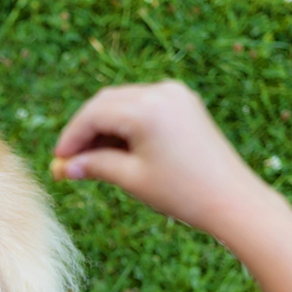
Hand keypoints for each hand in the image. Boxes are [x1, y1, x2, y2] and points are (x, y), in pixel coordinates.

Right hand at [53, 80, 274, 235]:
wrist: (233, 200)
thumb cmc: (183, 193)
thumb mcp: (132, 179)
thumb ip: (94, 166)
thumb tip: (63, 168)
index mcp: (147, 109)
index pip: (93, 115)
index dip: (71, 138)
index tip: (58, 160)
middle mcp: (161, 92)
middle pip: (105, 103)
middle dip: (85, 131)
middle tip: (70, 161)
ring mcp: (175, 94)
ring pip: (122, 102)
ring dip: (103, 127)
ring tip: (93, 160)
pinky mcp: (184, 102)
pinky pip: (142, 105)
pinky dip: (125, 123)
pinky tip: (117, 149)